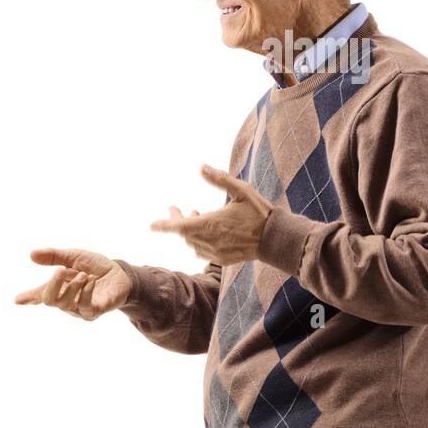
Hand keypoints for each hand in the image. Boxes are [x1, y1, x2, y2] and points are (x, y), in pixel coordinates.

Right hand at [14, 248, 131, 320]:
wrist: (120, 273)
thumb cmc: (95, 266)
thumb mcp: (74, 256)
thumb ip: (54, 256)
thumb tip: (32, 254)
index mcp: (58, 287)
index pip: (39, 294)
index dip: (27, 297)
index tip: (17, 300)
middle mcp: (66, 300)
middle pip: (49, 299)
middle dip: (52, 284)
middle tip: (60, 270)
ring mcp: (78, 308)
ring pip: (65, 303)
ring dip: (73, 286)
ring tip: (84, 274)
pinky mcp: (93, 312)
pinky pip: (84, 306)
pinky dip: (86, 292)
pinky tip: (91, 281)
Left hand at [148, 164, 271, 264]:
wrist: (276, 239)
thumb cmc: (259, 212)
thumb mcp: (241, 190)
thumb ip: (220, 179)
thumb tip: (201, 168)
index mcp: (211, 224)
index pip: (179, 226)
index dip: (164, 225)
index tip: (151, 226)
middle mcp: (210, 241)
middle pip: (183, 233)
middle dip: (177, 221)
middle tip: (175, 208)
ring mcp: (215, 252)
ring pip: (191, 243)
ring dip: (189, 231)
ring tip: (196, 215)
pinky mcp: (222, 260)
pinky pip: (201, 252)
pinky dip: (198, 241)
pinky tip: (206, 232)